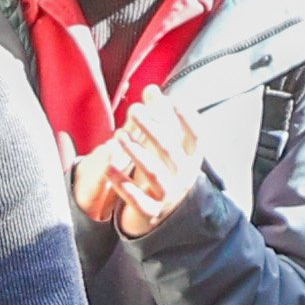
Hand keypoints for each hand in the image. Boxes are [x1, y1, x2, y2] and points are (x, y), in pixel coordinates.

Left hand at [75, 92, 208, 238]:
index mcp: (191, 159)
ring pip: (153, 173)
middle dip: (152, 128)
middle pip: (170, 150)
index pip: (196, 137)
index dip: (187, 119)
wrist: (156, 216)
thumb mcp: (162, 146)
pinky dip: (122, 183)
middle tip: (134, 109)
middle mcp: (184, 177)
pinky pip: (136, 198)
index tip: (172, 100)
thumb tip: (152, 88)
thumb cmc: (161, 171)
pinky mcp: (150, 211)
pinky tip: (108, 168)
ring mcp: (169, 196)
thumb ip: (158, 117)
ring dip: (136, 152)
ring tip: (118, 135)